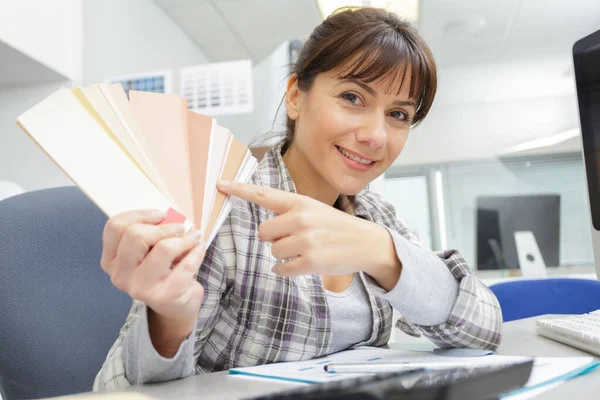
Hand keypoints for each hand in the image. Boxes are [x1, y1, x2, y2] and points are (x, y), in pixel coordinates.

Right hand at [100, 210, 205, 328]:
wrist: (175, 304)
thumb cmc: (162, 270)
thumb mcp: (150, 250)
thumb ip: (152, 231)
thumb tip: (170, 216)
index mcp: (111, 260)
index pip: (115, 227)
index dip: (140, 214)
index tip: (161, 214)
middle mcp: (120, 275)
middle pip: (136, 235)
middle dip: (165, 227)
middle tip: (181, 228)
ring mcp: (139, 288)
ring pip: (163, 248)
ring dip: (185, 238)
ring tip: (194, 237)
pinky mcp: (163, 296)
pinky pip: (185, 265)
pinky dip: (197, 252)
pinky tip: (200, 248)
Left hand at [217, 181, 400, 287]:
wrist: (366, 243)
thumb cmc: (336, 227)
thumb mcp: (315, 209)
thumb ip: (289, 212)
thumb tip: (264, 230)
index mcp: (301, 202)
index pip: (264, 194)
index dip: (240, 190)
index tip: (220, 184)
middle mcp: (302, 218)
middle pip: (263, 232)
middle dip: (274, 238)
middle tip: (296, 239)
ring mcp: (306, 240)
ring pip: (273, 251)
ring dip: (284, 255)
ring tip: (305, 250)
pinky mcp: (310, 261)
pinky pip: (281, 269)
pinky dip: (286, 270)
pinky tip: (302, 264)